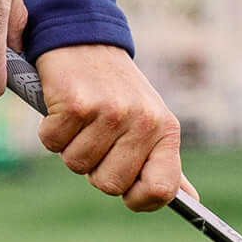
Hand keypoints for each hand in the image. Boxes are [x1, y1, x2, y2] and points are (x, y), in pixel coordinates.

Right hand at [34, 45, 185, 210]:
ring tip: (81, 119)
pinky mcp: (76, 103)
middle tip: (97, 138)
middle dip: (95, 169)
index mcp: (166, 130)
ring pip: (77, 165)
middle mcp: (143, 121)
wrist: (84, 41)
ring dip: (70, 147)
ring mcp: (110, 112)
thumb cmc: (117, 91)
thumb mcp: (150, 123)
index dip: (139, 199)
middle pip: (111, 185)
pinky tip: (63, 108)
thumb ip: (165, 164)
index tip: (126, 188)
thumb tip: (191, 201)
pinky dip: (51, 131)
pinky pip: (52, 143)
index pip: (163, 189)